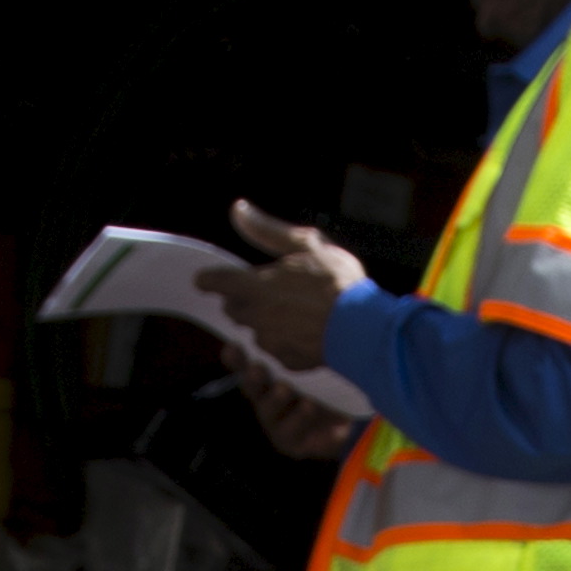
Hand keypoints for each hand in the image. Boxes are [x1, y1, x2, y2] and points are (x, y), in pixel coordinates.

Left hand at [192, 196, 363, 368]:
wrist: (365, 329)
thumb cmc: (338, 283)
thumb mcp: (306, 244)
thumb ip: (267, 230)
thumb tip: (239, 210)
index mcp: (256, 285)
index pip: (214, 282)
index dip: (209, 279)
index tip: (206, 278)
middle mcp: (256, 316)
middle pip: (233, 308)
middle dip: (243, 299)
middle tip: (269, 290)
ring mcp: (270, 342)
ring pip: (255, 330)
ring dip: (265, 320)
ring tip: (294, 311)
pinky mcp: (286, 361)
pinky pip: (276, 349)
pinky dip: (286, 340)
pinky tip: (307, 330)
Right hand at [230, 342, 360, 458]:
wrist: (355, 420)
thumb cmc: (332, 382)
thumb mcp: (319, 358)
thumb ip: (303, 341)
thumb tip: (293, 304)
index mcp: (268, 374)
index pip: (244, 363)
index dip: (236, 356)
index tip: (233, 345)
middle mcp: (266, 398)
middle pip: (251, 386)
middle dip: (252, 377)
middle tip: (257, 368)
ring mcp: (276, 422)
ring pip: (268, 409)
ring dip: (275, 398)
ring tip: (284, 389)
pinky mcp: (291, 442)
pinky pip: (290, 430)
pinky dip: (299, 418)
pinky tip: (309, 406)